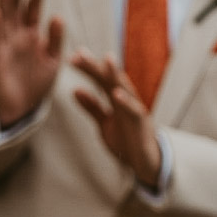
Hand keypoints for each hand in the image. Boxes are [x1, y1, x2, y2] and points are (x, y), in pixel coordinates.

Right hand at [0, 0, 65, 127]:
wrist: (22, 108)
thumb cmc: (37, 84)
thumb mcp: (54, 61)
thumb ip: (56, 40)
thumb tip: (58, 16)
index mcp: (32, 35)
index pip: (33, 9)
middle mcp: (17, 36)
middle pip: (17, 6)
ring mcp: (6, 44)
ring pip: (5, 17)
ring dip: (5, 0)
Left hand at [70, 52, 163, 187]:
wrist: (145, 163)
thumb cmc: (127, 141)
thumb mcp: (104, 123)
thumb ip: (92, 107)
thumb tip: (75, 90)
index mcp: (117, 99)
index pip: (100, 80)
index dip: (87, 69)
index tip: (72, 58)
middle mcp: (127, 100)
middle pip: (110, 79)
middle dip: (96, 66)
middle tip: (80, 53)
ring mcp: (135, 110)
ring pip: (125, 89)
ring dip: (115, 75)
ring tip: (106, 60)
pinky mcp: (142, 124)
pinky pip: (134, 111)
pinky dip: (126, 102)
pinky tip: (116, 93)